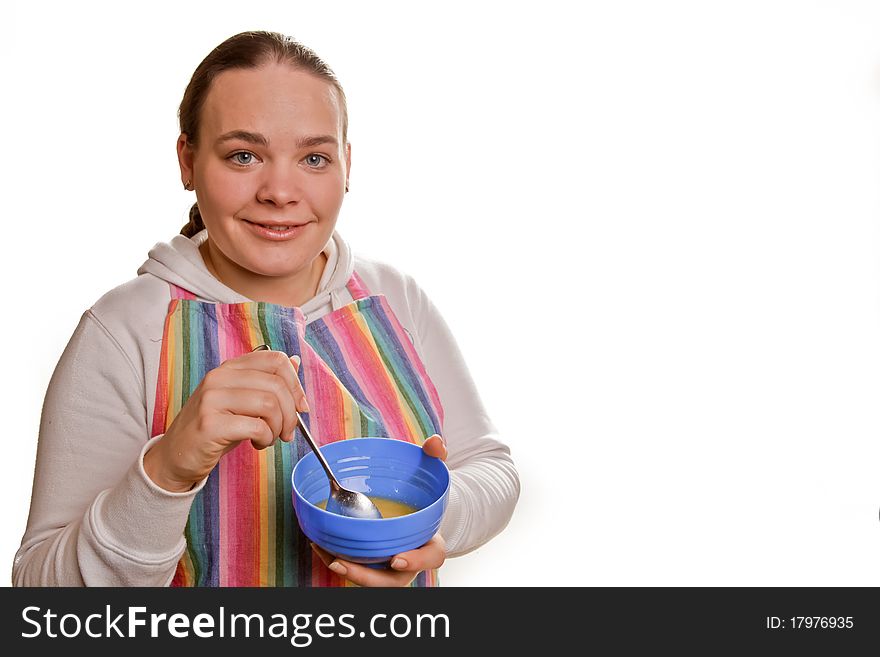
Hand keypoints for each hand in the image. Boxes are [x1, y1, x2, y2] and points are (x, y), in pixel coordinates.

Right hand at [144, 349, 309, 491]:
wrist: (176, 456)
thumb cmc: (215, 428)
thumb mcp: (243, 400)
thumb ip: (266, 381)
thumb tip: (295, 362)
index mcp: (230, 368)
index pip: (275, 360)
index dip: (295, 385)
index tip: (300, 407)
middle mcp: (219, 378)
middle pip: (276, 385)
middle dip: (291, 414)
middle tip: (287, 432)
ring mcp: (212, 399)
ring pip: (269, 404)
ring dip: (278, 428)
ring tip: (269, 438)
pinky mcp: (210, 424)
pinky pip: (256, 426)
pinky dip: (266, 438)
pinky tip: (258, 444)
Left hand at [311, 432, 448, 585]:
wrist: (416, 508)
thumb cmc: (423, 493)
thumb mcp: (432, 472)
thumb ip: (435, 457)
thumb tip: (435, 442)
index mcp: (430, 542)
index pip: (431, 557)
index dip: (416, 562)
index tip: (396, 559)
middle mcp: (410, 560)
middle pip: (394, 580)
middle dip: (367, 577)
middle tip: (342, 563)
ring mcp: (390, 567)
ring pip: (372, 580)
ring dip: (348, 571)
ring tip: (327, 557)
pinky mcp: (373, 564)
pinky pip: (357, 569)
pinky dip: (337, 561)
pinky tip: (320, 546)